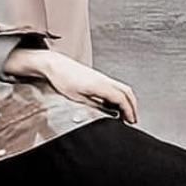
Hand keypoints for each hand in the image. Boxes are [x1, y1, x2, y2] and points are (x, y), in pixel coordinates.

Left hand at [6, 47, 137, 123]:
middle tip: (132, 119)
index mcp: (100, 85)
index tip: (131, 121)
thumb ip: (94, 106)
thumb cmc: (61, 79)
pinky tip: (114, 104)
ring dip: (127, 100)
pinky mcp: (97, 76)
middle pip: (126, 92)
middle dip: (132, 107)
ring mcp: (101, 76)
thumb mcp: (77, 98)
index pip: (122, 98)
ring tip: (125, 113)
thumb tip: (107, 115)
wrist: (53, 65)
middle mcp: (103, 79)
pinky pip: (115, 85)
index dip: (129, 111)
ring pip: (122, 87)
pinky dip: (120, 95)